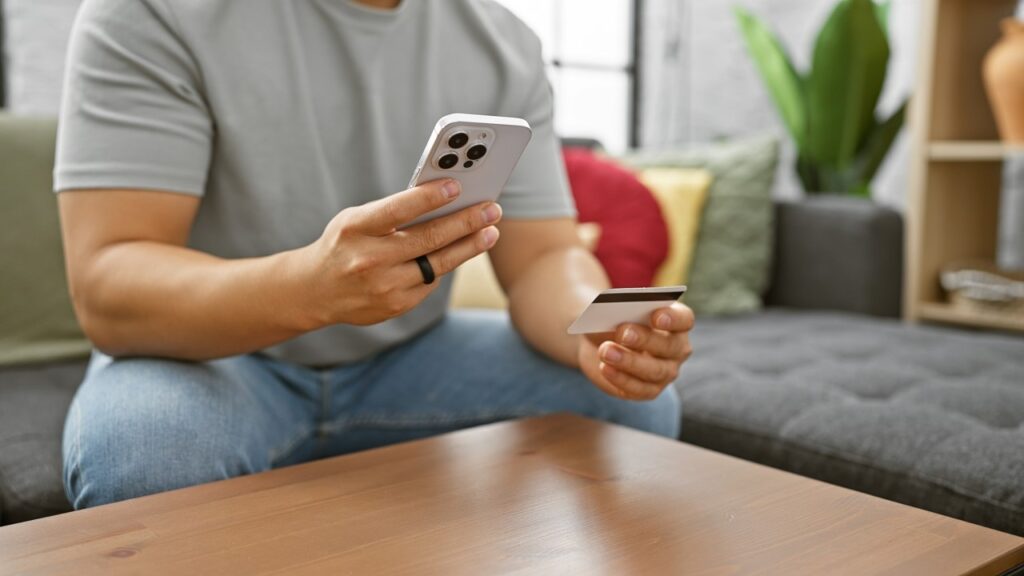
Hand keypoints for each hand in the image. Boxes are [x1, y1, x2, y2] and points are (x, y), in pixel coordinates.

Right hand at [301, 179, 501, 326]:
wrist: (315, 291)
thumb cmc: (344, 244)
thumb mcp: (356, 221)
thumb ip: (392, 213)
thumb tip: (443, 203)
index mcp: (355, 229)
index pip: (398, 210)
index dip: (430, 198)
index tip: (457, 186)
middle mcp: (369, 259)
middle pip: (428, 239)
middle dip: (466, 222)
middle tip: (492, 210)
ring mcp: (383, 287)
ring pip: (437, 264)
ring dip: (469, 247)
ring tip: (490, 232)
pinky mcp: (395, 306)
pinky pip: (429, 282)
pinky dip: (444, 265)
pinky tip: (459, 252)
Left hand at [577, 303, 693, 400]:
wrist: (598, 342)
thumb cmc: (613, 317)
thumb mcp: (612, 308)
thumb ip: (619, 307)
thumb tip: (615, 309)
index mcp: (675, 320)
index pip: (684, 319)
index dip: (673, 318)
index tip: (655, 316)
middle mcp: (677, 347)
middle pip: (670, 346)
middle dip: (646, 339)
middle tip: (623, 333)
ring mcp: (666, 371)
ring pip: (656, 371)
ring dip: (630, 361)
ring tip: (606, 351)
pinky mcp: (648, 390)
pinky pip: (639, 389)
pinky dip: (621, 379)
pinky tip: (605, 368)